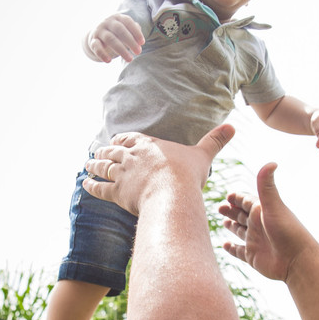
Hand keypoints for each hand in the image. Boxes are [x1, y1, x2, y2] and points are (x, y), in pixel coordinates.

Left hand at [83, 125, 234, 215]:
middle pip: (113, 151)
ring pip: (103, 167)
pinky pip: (99, 188)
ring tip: (87, 165)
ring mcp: (121, 174)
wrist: (172, 193)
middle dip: (104, 151)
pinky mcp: (117, 192)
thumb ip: (215, 140)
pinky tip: (85, 184)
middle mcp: (130, 156)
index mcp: (148, 144)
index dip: (122, 140)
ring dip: (94, 165)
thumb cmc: (187, 174)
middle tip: (96, 152)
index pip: (130, 138)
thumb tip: (233, 126)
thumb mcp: (202, 155)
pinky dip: (91, 186)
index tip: (116, 141)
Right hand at [85, 14, 144, 62]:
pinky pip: (96, 47)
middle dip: (130, 41)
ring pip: (110, 39)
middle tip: (138, 52)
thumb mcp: (125, 30)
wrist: (95, 36)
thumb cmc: (116, 33)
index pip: (127, 22)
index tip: (142, 43)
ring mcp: (99, 31)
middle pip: (119, 29)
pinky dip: (102, 54)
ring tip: (130, 59)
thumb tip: (140, 40)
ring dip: (121, 49)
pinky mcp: (92, 41)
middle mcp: (107, 22)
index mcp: (117, 18)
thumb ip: (134, 31)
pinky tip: (109, 61)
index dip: (135, 32)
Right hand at [219, 163, 315, 281]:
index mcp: (262, 211)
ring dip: (231, 226)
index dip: (238, 198)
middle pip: (241, 215)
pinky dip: (231, 249)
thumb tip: (271, 162)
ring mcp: (255, 240)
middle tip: (219, 207)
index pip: (247, 201)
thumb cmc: (287, 231)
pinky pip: (239, 251)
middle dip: (231, 210)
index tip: (228, 195)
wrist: (296, 261)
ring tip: (223, 222)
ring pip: (240, 231)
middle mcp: (258, 225)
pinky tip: (224, 245)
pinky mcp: (252, 256)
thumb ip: (267, 186)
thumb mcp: (274, 206)